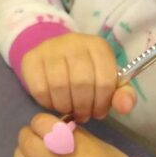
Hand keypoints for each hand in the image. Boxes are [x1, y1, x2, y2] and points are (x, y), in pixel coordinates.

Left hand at [13, 113, 132, 156]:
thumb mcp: (98, 146)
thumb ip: (72, 136)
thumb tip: (52, 128)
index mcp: (76, 150)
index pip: (42, 125)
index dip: (40, 122)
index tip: (44, 124)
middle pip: (26, 144)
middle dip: (28, 135)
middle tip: (35, 137)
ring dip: (23, 155)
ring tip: (31, 154)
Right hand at [20, 32, 136, 121]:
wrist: (56, 55)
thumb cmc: (87, 72)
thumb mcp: (109, 81)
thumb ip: (122, 95)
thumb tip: (124, 107)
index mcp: (97, 46)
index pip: (105, 80)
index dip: (103, 103)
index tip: (99, 112)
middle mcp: (73, 41)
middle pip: (81, 83)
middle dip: (84, 106)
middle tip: (83, 115)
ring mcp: (49, 48)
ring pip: (59, 86)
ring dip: (66, 106)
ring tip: (69, 109)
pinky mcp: (30, 58)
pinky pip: (39, 89)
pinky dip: (48, 103)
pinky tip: (54, 102)